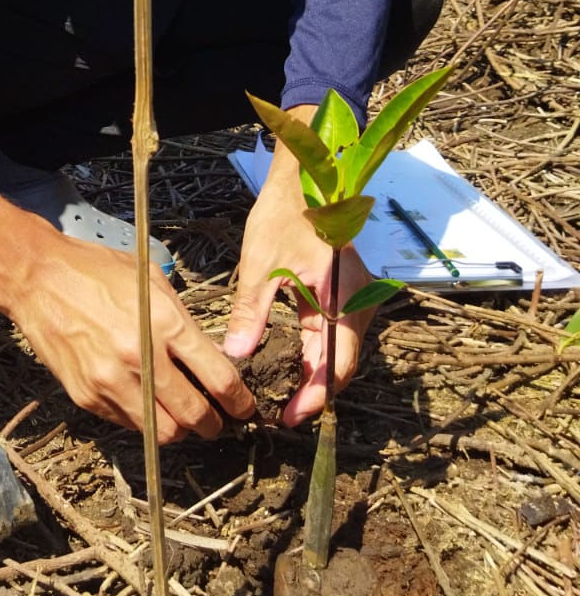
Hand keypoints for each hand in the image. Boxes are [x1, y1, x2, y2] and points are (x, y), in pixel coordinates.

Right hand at [0, 190, 254, 442]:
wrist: (38, 278)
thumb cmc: (98, 271)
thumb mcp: (152, 282)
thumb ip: (183, 323)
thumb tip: (212, 357)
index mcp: (165, 325)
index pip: (218, 379)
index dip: (239, 401)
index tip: (245, 408)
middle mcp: (141, 359)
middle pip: (195, 415)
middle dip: (214, 425)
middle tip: (219, 423)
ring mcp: (111, 382)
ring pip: (163, 431)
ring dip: (180, 429)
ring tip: (184, 419)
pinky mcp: (87, 395)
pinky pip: (127, 423)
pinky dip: (144, 420)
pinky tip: (146, 404)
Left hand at [223, 106, 374, 425]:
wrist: (306, 177)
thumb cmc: (284, 214)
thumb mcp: (261, 263)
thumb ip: (251, 311)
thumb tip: (236, 354)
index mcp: (344, 297)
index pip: (337, 363)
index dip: (314, 396)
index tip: (289, 418)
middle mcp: (358, 302)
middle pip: (341, 362)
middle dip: (313, 392)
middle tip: (281, 416)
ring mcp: (354, 298)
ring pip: (338, 350)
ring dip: (315, 374)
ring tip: (282, 398)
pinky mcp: (342, 293)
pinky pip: (334, 332)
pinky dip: (315, 353)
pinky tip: (289, 366)